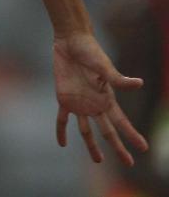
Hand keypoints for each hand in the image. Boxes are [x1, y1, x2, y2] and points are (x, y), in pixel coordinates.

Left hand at [53, 31, 148, 165]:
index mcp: (107, 98)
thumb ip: (118, 79)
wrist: (70, 41)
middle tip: (129, 164)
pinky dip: (61, 131)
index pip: (122, 122)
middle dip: (118, 147)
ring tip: (98, 161)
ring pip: (86, 130)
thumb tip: (139, 83)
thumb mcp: (104, 65)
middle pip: (107, 131)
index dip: (132, 135)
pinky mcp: (64, 98)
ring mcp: (79, 103)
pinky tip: (62, 143)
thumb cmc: (90, 51)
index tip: (144, 148)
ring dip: (91, 145)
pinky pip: (61, 119)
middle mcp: (95, 104)